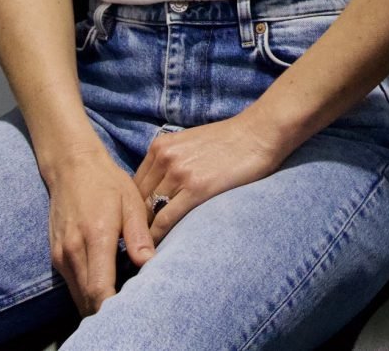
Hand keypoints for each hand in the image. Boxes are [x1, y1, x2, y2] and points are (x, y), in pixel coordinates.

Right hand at [46, 147, 153, 315]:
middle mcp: (73, 251)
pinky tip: (106, 284)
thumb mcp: (131, 201)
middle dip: (108, 309)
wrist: (72, 166)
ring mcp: (61, 255)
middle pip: (87, 300)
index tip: (132, 308)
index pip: (99, 289)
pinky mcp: (56, 255)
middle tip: (131, 305)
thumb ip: (138, 234)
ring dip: (96, 303)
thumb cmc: (107, 182)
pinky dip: (87, 291)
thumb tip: (148, 263)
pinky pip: (72, 284)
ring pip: (78, 296)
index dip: (113, 307)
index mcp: (95, 237)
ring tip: (121, 298)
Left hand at [134, 114, 285, 246]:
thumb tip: (157, 191)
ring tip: (142, 254)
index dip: (131, 210)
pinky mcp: (197, 188)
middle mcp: (164, 158)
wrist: (257, 134)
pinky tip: (157, 251)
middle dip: (135, 224)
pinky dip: (158, 237)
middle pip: (137, 200)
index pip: (133, 187)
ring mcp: (179, 172)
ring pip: (149, 212)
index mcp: (160, 147)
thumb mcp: (188, 144)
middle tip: (134, 246)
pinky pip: (166, 219)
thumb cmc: (227, 142)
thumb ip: (169, 163)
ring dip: (144, 234)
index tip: (134, 228)